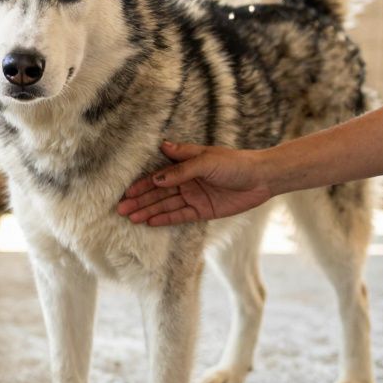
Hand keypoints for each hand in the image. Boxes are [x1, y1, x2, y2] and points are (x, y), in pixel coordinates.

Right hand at [117, 141, 275, 224]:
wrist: (261, 178)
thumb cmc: (235, 163)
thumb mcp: (206, 160)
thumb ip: (181, 167)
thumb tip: (157, 172)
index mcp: (185, 165)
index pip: (158, 176)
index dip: (142, 184)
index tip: (126, 193)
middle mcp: (186, 181)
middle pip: (158, 193)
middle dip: (140, 200)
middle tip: (121, 209)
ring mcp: (193, 196)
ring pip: (166, 205)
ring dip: (148, 211)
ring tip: (131, 218)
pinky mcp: (202, 210)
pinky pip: (180, 216)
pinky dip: (165, 219)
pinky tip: (150, 222)